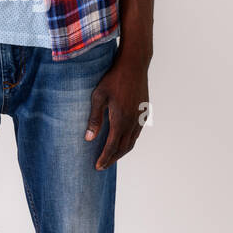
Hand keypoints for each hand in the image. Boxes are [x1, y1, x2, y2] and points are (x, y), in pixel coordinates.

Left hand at [84, 53, 150, 169]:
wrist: (134, 65)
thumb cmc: (113, 79)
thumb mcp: (98, 97)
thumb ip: (94, 119)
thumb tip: (88, 138)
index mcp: (120, 120)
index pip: (112, 147)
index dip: (104, 158)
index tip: (97, 167)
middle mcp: (132, 122)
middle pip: (123, 148)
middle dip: (112, 159)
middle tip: (102, 166)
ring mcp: (140, 118)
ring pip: (132, 142)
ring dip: (121, 152)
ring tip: (111, 157)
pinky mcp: (144, 112)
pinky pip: (136, 133)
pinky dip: (129, 142)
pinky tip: (122, 141)